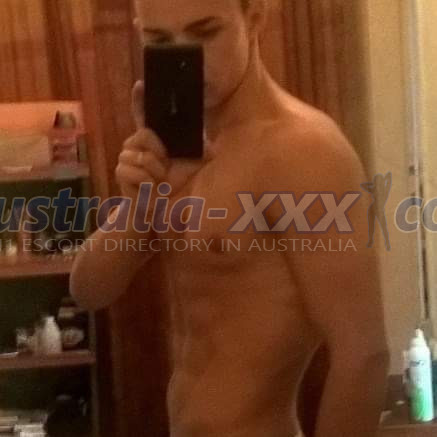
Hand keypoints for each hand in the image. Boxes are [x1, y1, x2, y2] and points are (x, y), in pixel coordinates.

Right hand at [116, 80, 212, 205]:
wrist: (169, 212)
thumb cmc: (183, 187)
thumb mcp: (196, 162)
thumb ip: (198, 146)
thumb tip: (210, 135)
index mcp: (158, 142)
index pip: (145, 117)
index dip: (141, 101)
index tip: (141, 85)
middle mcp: (141, 148)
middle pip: (141, 134)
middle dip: (155, 146)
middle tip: (165, 161)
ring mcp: (130, 162)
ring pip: (133, 154)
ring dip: (152, 169)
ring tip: (161, 181)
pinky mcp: (123, 178)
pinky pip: (126, 170)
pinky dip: (143, 181)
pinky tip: (152, 189)